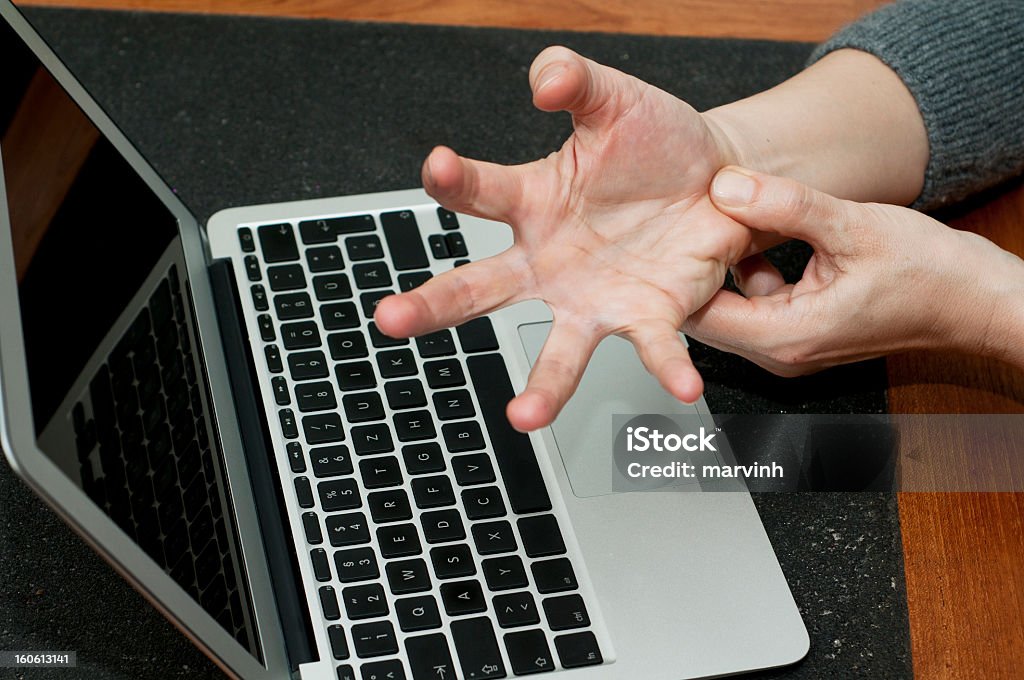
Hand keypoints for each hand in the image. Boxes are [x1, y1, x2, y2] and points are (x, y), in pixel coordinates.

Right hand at [375, 46, 752, 430]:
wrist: (720, 178)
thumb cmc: (656, 141)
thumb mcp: (614, 98)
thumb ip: (575, 79)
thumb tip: (543, 79)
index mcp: (532, 202)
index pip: (478, 193)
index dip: (454, 179)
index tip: (438, 166)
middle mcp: (549, 261)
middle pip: (478, 288)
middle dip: (433, 305)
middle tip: (389, 319)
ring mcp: (593, 297)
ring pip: (558, 346)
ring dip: (543, 384)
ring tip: (524, 417)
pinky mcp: (647, 315)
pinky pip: (653, 348)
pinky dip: (667, 369)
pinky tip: (683, 391)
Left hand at [685, 167, 1023, 374]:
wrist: (973, 299)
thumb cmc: (930, 275)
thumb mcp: (853, 227)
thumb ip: (787, 206)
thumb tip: (729, 186)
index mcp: (786, 337)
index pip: (698, 317)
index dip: (679, 275)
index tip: (671, 235)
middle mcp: (782, 352)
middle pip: (708, 314)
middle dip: (698, 269)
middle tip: (690, 222)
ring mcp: (792, 346)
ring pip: (732, 306)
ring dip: (725, 266)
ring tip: (722, 221)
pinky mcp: (802, 331)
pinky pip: (757, 302)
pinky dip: (752, 271)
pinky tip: (761, 234)